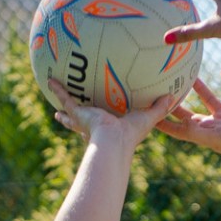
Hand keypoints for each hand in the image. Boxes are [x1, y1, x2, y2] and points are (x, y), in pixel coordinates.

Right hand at [49, 79, 171, 152]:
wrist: (114, 140)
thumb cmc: (131, 134)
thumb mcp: (148, 118)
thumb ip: (159, 108)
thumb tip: (172, 96)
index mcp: (110, 128)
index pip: (106, 124)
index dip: (103, 122)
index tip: (99, 120)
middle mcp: (95, 126)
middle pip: (83, 122)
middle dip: (76, 119)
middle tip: (67, 116)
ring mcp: (85, 120)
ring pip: (71, 112)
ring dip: (63, 108)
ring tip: (55, 108)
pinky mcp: (79, 113)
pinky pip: (66, 98)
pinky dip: (57, 90)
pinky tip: (49, 79)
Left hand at [157, 68, 220, 162]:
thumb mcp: (213, 136)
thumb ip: (194, 129)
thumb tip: (173, 122)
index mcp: (202, 133)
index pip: (177, 128)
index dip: (161, 121)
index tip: (145, 112)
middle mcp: (212, 125)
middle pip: (189, 112)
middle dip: (176, 101)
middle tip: (162, 86)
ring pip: (209, 98)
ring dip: (200, 87)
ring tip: (190, 72)